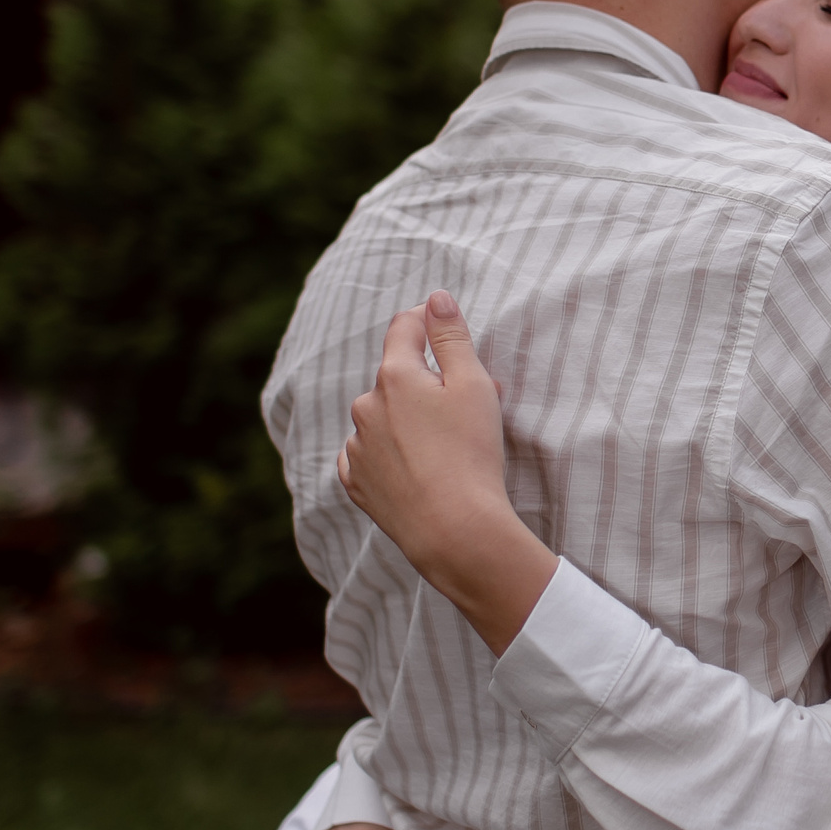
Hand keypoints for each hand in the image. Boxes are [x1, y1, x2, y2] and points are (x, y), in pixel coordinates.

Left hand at [338, 290, 556, 653]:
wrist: (454, 531)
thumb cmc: (471, 454)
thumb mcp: (473, 385)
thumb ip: (451, 337)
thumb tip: (435, 299)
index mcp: (395, 375)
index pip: (404, 327)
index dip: (427, 321)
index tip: (445, 328)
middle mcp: (366, 406)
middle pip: (397, 376)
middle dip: (428, 381)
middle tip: (468, 403)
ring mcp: (358, 446)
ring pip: (383, 417)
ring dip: (410, 418)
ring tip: (449, 445)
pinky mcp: (357, 483)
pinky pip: (369, 454)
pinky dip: (390, 453)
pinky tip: (417, 467)